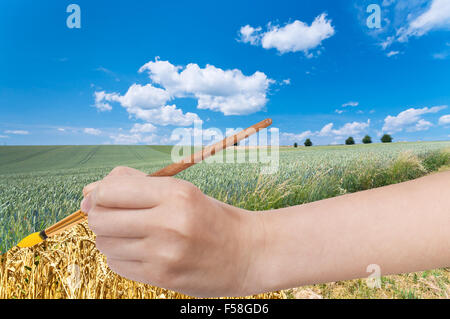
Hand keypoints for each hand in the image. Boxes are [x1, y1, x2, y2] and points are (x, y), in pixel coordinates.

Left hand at [81, 166, 264, 296]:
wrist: (247, 253)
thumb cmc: (211, 217)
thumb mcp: (181, 191)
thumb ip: (135, 185)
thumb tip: (89, 191)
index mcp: (176, 193)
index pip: (111, 191)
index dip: (99, 194)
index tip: (103, 197)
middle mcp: (168, 223)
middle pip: (101, 218)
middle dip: (100, 215)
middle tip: (115, 215)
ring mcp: (164, 253)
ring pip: (106, 243)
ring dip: (111, 236)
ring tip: (132, 233)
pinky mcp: (162, 276)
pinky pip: (118, 264)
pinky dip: (121, 255)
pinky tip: (140, 250)